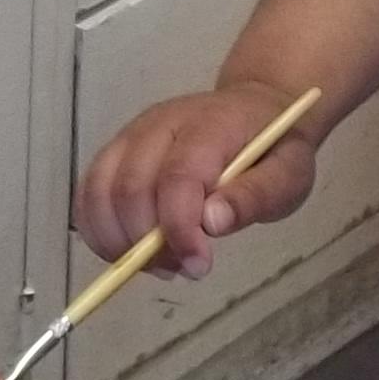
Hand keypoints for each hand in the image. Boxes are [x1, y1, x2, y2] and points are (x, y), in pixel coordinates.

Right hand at [72, 83, 324, 281]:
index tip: (197, 266)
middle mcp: (159, 124)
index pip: (177, 176)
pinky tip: (133, 253)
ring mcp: (131, 134)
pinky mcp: (116, 150)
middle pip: (129, 187)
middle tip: (184, 268)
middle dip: (148, 243)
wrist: (254, 111)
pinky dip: (100, 232)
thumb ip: (254, 197)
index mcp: (208, 125)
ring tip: (161, 264)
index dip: (178, 228)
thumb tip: (211, 222)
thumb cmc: (273, 150)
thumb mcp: (289, 176)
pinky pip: (89, 194)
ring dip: (119, 242)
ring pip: (99, 192)